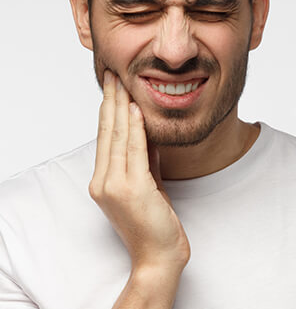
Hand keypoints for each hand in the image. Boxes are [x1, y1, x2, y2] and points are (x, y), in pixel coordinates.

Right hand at [89, 70, 190, 273]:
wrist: (158, 256)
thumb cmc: (153, 222)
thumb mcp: (148, 183)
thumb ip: (144, 158)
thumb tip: (147, 130)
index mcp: (104, 180)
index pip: (106, 137)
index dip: (109, 109)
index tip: (112, 86)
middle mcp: (103, 181)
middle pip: (108, 132)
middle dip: (111, 100)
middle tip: (112, 74)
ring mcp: (115, 186)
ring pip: (119, 137)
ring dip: (121, 106)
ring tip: (121, 82)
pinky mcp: (133, 190)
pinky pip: (135, 151)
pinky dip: (136, 128)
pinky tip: (135, 109)